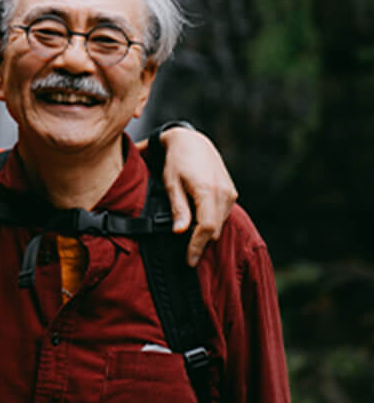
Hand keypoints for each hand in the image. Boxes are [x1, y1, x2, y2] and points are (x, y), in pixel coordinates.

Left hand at [155, 127, 237, 266]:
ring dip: (206, 232)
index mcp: (208, 191)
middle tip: (184, 253)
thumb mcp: (171, 183)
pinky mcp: (231, 192)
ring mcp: (230, 193)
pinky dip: (211, 221)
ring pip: (219, 224)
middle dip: (200, 242)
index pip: (206, 228)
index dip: (197, 246)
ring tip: (188, 235)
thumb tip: (180, 232)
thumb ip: (178, 208)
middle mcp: (224, 193)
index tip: (189, 261)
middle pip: (215, 229)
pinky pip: (222, 215)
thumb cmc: (177, 161)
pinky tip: (197, 220)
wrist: (192, 141)